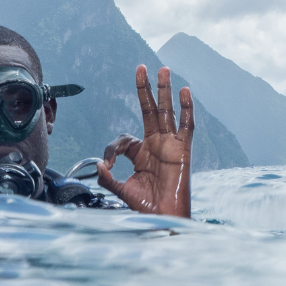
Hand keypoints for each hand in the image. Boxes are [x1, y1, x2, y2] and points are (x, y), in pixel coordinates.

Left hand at [97, 65, 193, 217]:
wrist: (165, 217)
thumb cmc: (147, 207)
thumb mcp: (122, 191)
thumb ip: (108, 178)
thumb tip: (98, 164)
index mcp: (141, 154)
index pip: (124, 138)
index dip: (112, 148)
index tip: (106, 163)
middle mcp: (156, 145)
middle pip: (149, 111)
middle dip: (145, 90)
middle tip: (141, 68)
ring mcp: (170, 145)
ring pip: (167, 112)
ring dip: (164, 90)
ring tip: (162, 69)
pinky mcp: (183, 149)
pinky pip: (186, 125)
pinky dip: (186, 108)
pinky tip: (184, 91)